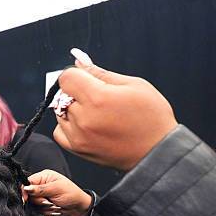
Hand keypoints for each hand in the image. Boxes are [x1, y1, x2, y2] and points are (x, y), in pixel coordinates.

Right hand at [23, 170, 91, 215]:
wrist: (79, 208)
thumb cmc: (72, 194)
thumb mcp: (56, 189)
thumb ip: (40, 189)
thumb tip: (26, 188)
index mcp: (44, 176)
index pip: (28, 181)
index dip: (25, 190)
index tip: (26, 199)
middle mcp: (41, 185)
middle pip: (29, 195)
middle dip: (40, 201)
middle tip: (49, 202)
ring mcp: (42, 196)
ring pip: (34, 204)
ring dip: (45, 207)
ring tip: (55, 205)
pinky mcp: (43, 205)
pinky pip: (38, 210)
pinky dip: (46, 212)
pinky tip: (55, 209)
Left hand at [53, 54, 177, 170]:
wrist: (156, 151)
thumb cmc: (151, 118)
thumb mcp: (134, 85)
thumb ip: (102, 73)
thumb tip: (80, 63)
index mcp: (98, 98)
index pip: (66, 78)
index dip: (77, 74)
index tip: (86, 78)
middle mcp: (84, 118)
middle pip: (63, 94)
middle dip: (78, 91)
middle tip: (98, 98)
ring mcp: (78, 135)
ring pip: (60, 112)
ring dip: (72, 108)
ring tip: (96, 113)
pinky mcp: (77, 148)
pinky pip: (59, 131)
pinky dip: (67, 125)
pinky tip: (85, 124)